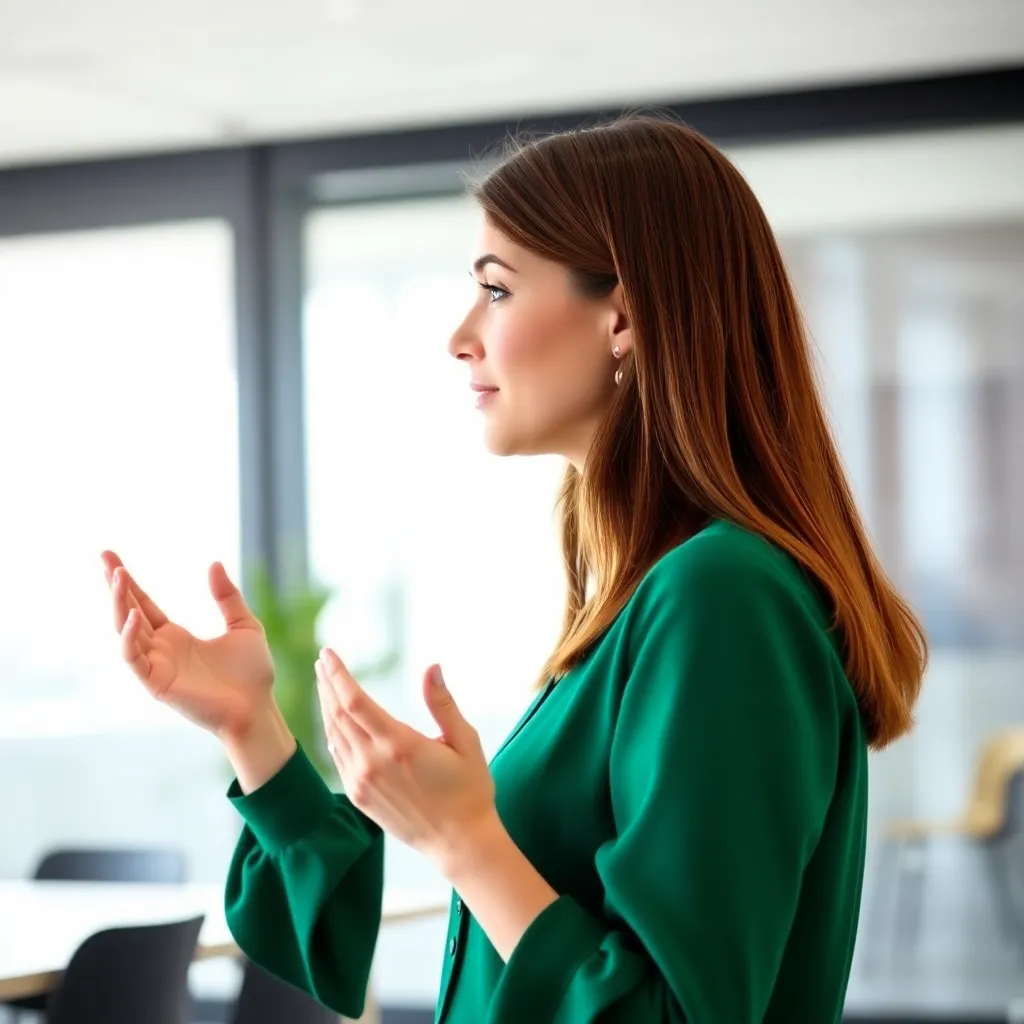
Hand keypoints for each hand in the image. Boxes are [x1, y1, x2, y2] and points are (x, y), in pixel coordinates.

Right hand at [101, 551, 275, 740]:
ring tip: (117, 575)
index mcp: (176, 637)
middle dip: (115, 585)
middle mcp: (161, 649)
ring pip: (125, 631)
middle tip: (103, 555)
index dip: (129, 583)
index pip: (144, 604)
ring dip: (119, 604)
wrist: (258, 708)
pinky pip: (134, 658)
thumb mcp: (243, 625)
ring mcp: (156, 666)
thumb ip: (227, 597)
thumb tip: (213, 563)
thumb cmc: (252, 673)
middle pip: (128, 612)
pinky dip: (129, 637)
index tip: (111, 556)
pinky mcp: (157, 684)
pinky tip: (133, 615)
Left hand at [316, 649, 497, 863]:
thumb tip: (432, 667)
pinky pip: (338, 757)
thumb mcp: (465, 741)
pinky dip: (332, 734)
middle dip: (328, 684)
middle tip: (323, 662)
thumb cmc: (469, 789)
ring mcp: (362, 782)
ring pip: (334, 735)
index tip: (328, 654)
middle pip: (338, 714)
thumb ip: (443, 703)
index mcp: (399, 745)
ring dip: (327, 706)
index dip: (338, 675)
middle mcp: (373, 763)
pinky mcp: (359, 797)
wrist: (459, 842)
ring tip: (325, 684)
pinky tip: (334, 721)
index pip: (355, 701)